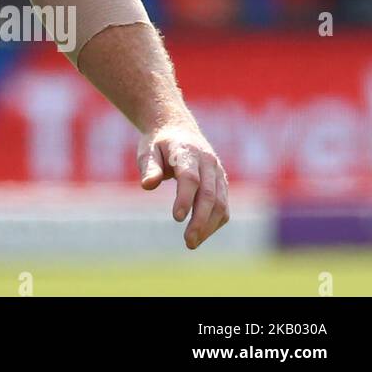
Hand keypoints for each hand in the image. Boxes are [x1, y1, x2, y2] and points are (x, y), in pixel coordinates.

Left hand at [139, 122, 229, 248]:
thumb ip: (148, 167)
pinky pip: (224, 206)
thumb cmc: (158, 143)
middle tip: (188, 241)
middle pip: (209, 195)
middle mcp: (208, 162)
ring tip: (192, 243)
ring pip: (221, 203)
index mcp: (187, 151)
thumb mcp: (147, 150)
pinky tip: (201, 234)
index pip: (190, 178)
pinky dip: (215, 222)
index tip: (176, 218)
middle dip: (200, 220)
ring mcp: (218, 172)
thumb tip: (147, 185)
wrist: (178, 128)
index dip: (185, 198)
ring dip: (209, 226)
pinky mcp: (222, 183)